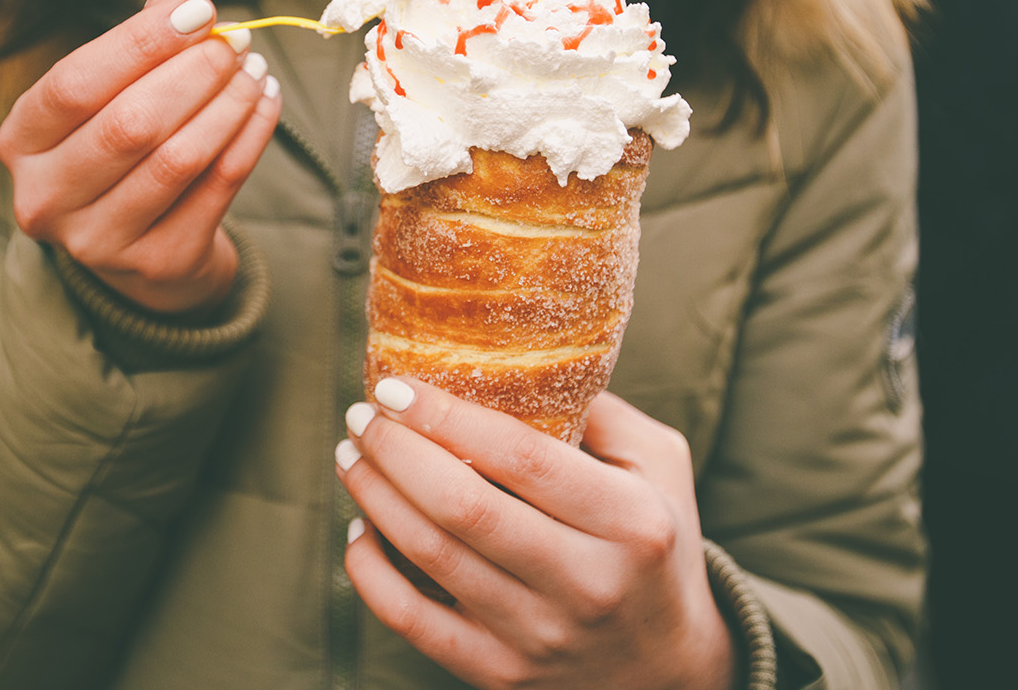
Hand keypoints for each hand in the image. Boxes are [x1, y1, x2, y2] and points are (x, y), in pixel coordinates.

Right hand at [0, 0, 280, 313]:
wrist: (142, 249)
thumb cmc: (119, 152)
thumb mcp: (107, 99)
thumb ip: (134, 51)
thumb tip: (179, 4)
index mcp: (21, 143)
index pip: (74, 83)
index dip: (140, 42)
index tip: (198, 9)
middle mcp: (46, 197)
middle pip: (129, 124)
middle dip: (194, 72)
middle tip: (236, 43)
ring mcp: (99, 240)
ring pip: (177, 159)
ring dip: (228, 104)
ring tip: (255, 70)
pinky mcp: (157, 262)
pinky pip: (217, 187)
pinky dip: (250, 138)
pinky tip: (265, 104)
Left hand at [336, 380, 735, 689]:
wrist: (667, 668)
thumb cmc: (655, 545)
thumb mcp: (660, 466)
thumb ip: (600, 410)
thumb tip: (516, 359)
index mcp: (630, 522)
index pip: (521, 457)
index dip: (447, 417)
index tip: (396, 387)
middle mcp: (587, 583)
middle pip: (463, 506)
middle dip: (395, 451)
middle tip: (362, 416)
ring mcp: (540, 635)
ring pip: (430, 557)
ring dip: (374, 496)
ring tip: (351, 455)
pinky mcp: (500, 674)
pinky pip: (410, 621)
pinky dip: (370, 571)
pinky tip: (360, 530)